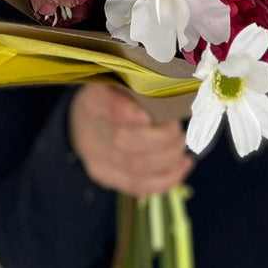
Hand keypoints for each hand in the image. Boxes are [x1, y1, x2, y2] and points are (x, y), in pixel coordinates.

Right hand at [68, 81, 192, 196]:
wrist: (84, 122)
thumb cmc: (114, 95)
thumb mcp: (121, 82)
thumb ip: (139, 87)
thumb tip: (171, 91)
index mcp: (93, 101)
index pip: (107, 106)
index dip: (127, 113)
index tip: (148, 116)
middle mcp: (90, 133)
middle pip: (124, 142)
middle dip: (162, 139)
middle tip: (178, 130)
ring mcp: (97, 160)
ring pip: (136, 167)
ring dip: (169, 157)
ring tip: (181, 145)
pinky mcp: (107, 178)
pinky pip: (139, 185)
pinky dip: (168, 178)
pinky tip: (184, 165)